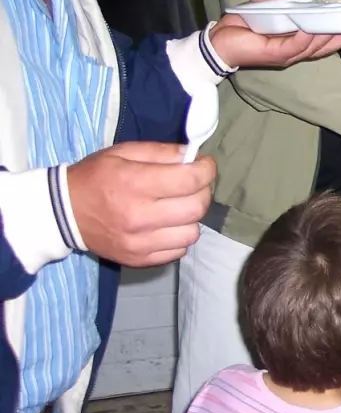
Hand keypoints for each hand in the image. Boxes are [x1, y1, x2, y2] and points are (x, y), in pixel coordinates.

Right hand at [66, 142, 215, 266]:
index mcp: (135, 184)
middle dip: (203, 191)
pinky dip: (179, 237)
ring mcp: (140, 243)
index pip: (190, 180)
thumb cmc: (95, 177)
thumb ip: (161, 152)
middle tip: (194, 184)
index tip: (205, 165)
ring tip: (179, 206)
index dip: (206, 170)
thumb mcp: (123, 153)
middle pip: (197, 207)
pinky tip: (167, 225)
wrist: (62, 212)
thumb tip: (194, 157)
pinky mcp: (139, 260)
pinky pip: (179, 251)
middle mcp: (139, 217)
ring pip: (192, 233)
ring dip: (192, 217)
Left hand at [209, 0, 340, 67]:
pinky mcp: (276, 54)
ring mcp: (288, 54)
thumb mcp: (264, 7)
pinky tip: (313, 29)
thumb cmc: (241, 27)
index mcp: (298, 42)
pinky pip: (296, 47)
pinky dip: (306, 38)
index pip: (326, 38)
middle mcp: (297, 51)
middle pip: (328, 45)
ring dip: (329, 34)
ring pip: (315, 46)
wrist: (219, 42)